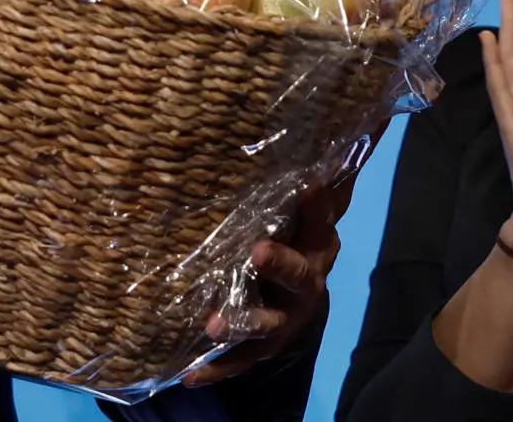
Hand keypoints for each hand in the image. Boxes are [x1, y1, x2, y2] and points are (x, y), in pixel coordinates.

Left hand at [182, 181, 348, 385]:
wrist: (300, 296)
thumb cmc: (292, 240)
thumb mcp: (301, 214)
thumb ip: (305, 189)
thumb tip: (323, 137)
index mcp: (319, 246)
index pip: (321, 220)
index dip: (317, 205)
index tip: (310, 184)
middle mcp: (307, 286)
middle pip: (298, 275)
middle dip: (280, 265)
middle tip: (259, 252)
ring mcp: (286, 321)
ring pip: (268, 324)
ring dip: (242, 324)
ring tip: (214, 326)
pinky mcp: (264, 346)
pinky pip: (240, 359)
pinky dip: (217, 368)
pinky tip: (189, 374)